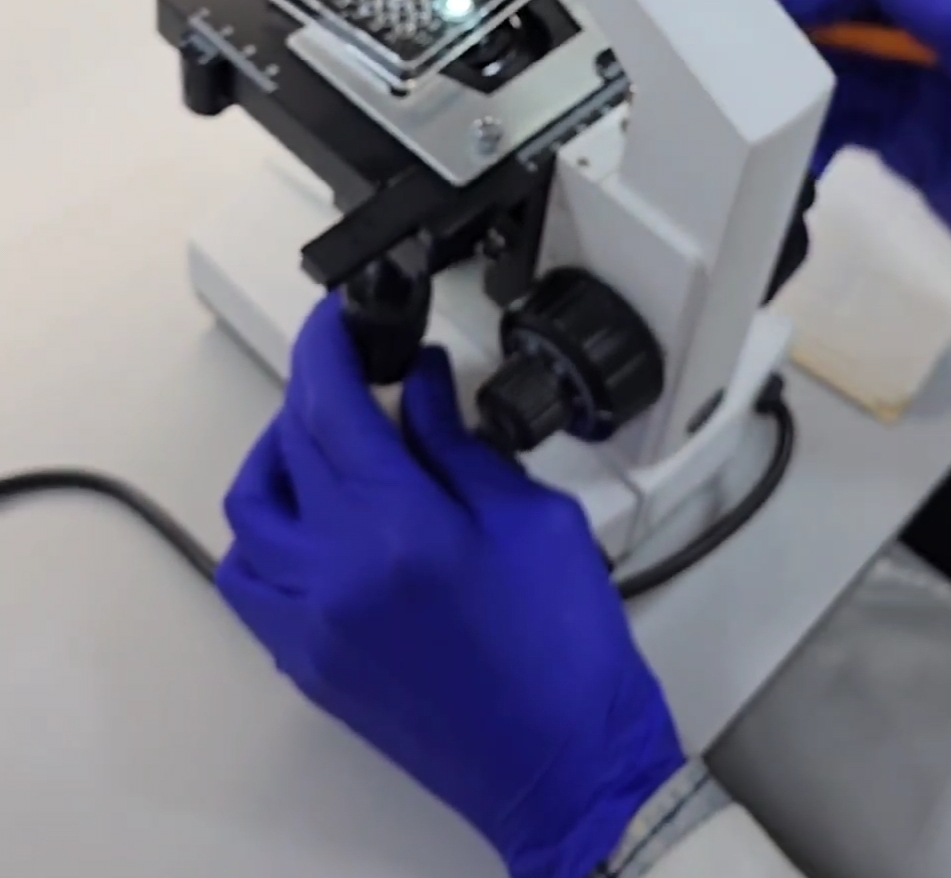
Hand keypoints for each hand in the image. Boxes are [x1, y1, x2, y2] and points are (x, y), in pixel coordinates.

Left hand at [217, 294, 683, 877]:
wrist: (566, 766)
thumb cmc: (565, 649)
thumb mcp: (532, 518)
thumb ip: (460, 443)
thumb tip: (421, 384)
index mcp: (398, 530)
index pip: (331, 405)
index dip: (327, 345)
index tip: (337, 318)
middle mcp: (337, 575)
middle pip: (290, 448)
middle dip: (315, 390)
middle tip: (356, 371)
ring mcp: (312, 625)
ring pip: (250, 514)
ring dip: (277, 459)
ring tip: (328, 441)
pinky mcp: (310, 664)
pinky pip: (251, 582)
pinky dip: (266, 534)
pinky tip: (313, 520)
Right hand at [775, 0, 950, 338]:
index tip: (773, 8)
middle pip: (868, 30)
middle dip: (809, 37)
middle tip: (744, 57)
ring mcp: (944, 113)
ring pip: (860, 80)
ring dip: (812, 88)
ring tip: (761, 110)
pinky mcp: (930, 157)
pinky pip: (865, 128)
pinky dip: (828, 133)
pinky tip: (800, 152)